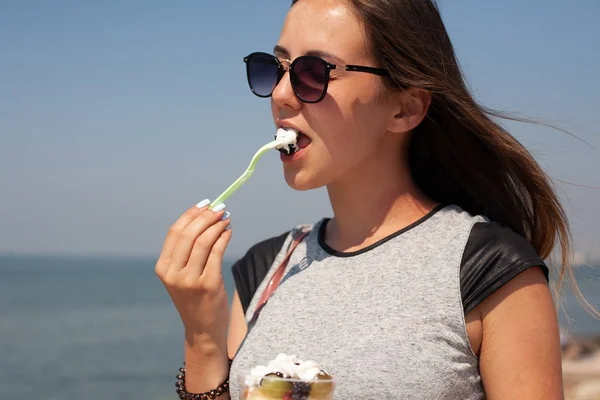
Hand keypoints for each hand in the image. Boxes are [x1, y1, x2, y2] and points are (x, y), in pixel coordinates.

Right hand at [155, 200, 231, 350]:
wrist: (202, 329)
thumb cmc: (195, 298)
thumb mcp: (182, 275)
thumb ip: (187, 251)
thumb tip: (203, 216)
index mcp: (163, 268)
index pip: (175, 232)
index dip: (190, 215)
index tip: (204, 204)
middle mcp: (173, 273)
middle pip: (189, 234)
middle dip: (206, 216)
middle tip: (219, 208)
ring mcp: (190, 280)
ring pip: (204, 241)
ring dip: (217, 225)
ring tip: (226, 218)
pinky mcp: (208, 284)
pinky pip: (217, 252)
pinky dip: (224, 237)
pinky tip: (229, 231)